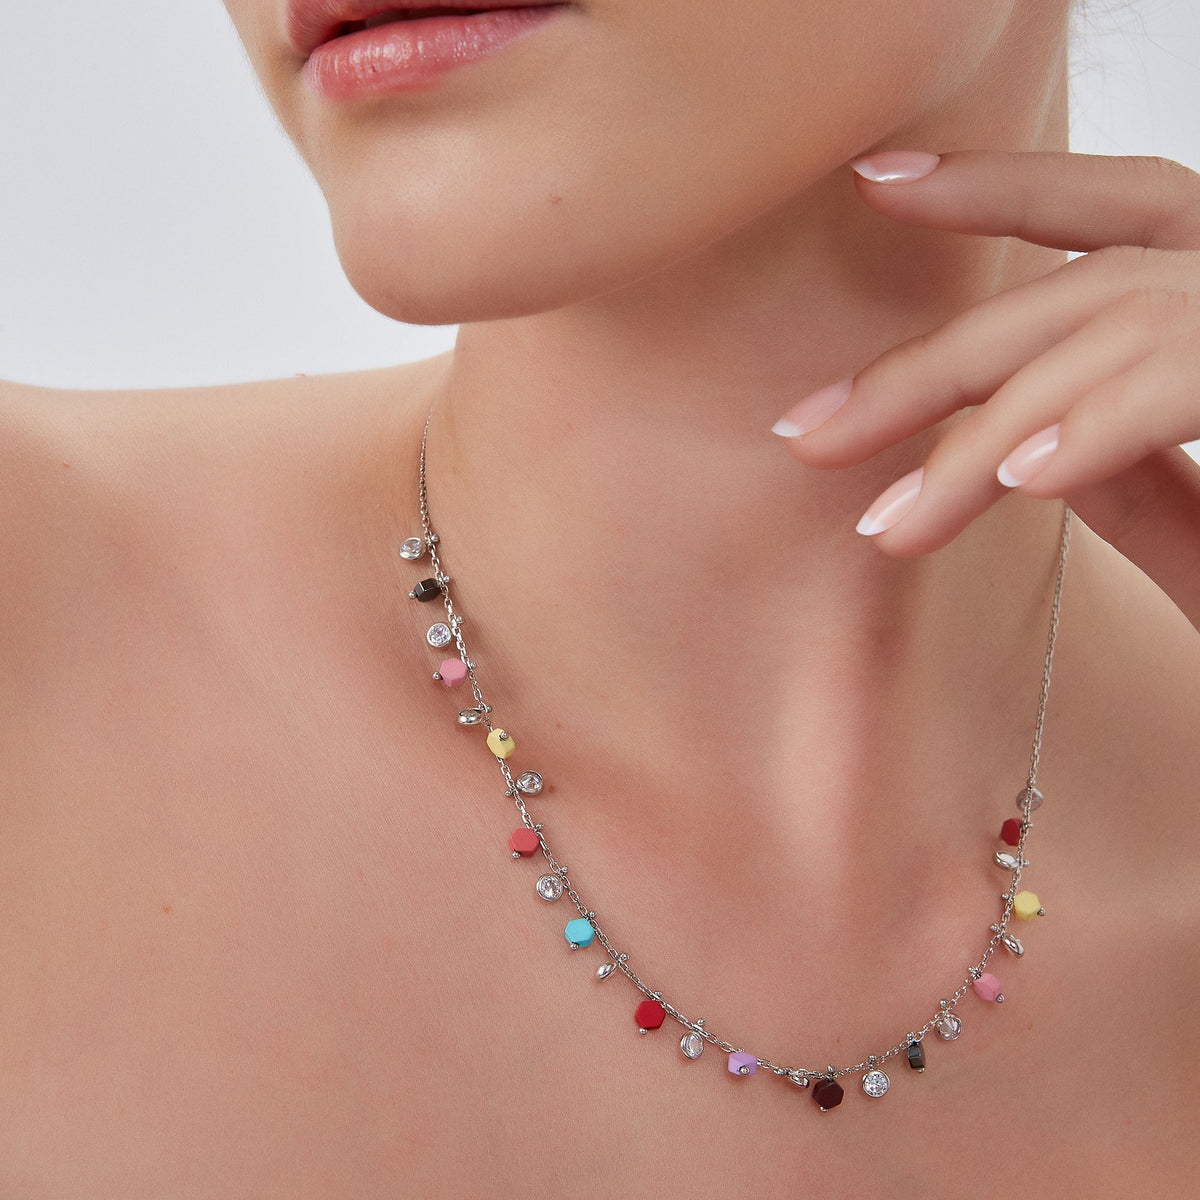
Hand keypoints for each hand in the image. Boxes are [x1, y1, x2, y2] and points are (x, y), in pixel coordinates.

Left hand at [774, 148, 1199, 632]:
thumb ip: (1124, 472)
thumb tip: (1015, 447)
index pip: (1113, 219)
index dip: (1000, 193)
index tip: (875, 186)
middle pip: (1074, 294)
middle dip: (927, 367)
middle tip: (806, 435)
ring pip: (1103, 341)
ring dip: (981, 438)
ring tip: (890, 526)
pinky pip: (1182, 373)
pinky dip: (1097, 422)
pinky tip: (1016, 477)